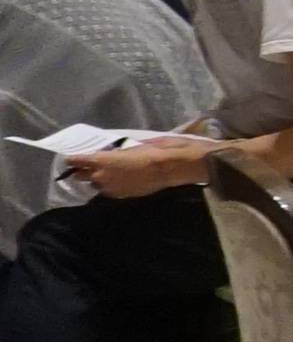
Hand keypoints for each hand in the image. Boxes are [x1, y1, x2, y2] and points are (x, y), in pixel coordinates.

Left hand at [71, 135, 215, 198]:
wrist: (171, 168)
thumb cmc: (154, 150)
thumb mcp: (133, 145)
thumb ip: (116, 151)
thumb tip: (112, 151)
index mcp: (101, 159)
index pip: (76, 160)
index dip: (72, 158)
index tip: (71, 157)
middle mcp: (100, 175)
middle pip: (80, 175)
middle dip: (82, 171)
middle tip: (87, 166)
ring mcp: (110, 188)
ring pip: (94, 184)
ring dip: (96, 179)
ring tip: (105, 174)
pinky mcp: (121, 195)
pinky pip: (109, 190)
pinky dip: (110, 186)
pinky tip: (118, 181)